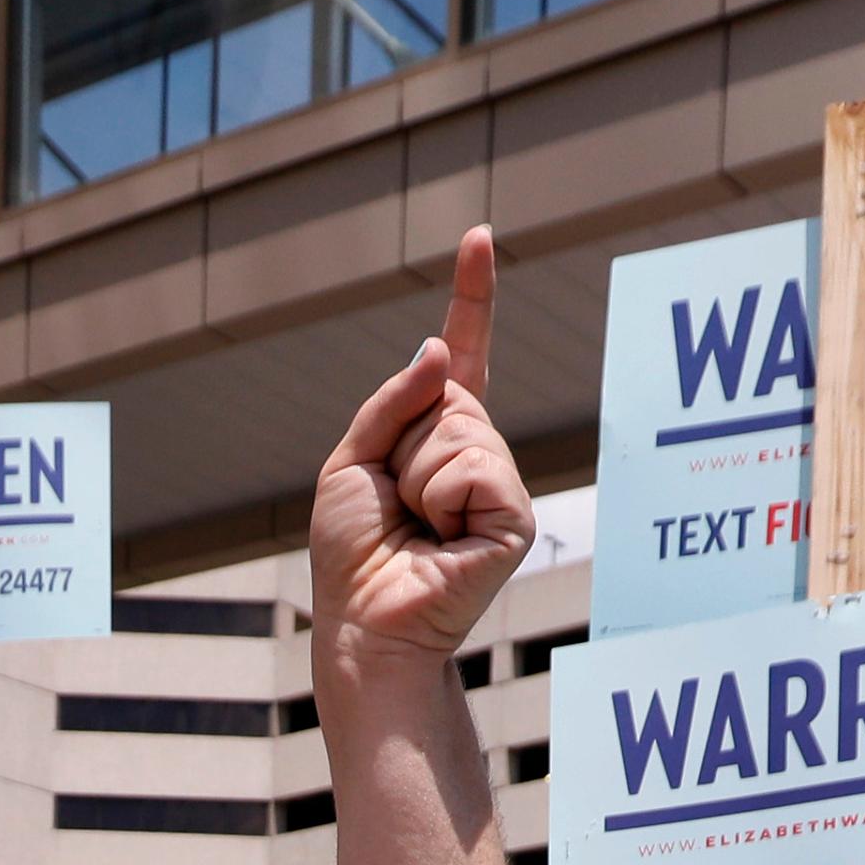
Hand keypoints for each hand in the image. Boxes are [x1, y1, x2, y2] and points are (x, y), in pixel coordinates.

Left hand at [309, 228, 535, 678]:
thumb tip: (439, 348)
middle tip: (397, 508)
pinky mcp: (514, 516)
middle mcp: (475, 455)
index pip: (461, 356)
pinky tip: (440, 540)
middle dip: (404, 444)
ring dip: (418, 476)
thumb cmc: (353, 559)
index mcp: (437, 440)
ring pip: (460, 428)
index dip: (472, 298)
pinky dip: (441, 497)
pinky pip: (474, 465)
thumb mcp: (350, 463)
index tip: (479, 237)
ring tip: (416, 528)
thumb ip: (390, 401)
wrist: (364, 627)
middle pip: (449, 394)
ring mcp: (500, 484)